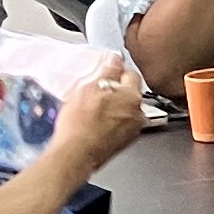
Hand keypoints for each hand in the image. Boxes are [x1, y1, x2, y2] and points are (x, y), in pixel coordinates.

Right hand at [54, 56, 150, 171]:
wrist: (75, 154)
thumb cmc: (80, 124)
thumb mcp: (89, 88)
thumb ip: (107, 71)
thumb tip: (116, 59)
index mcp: (133, 96)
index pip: (131, 74)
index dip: (116, 72)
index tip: (106, 74)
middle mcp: (138, 113)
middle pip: (130, 93)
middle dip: (115, 91)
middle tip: (96, 93)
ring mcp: (132, 130)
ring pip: (125, 110)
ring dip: (113, 107)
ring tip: (93, 110)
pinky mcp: (123, 142)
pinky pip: (120, 125)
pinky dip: (111, 122)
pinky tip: (94, 123)